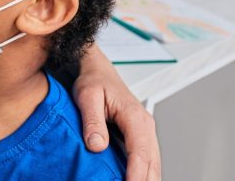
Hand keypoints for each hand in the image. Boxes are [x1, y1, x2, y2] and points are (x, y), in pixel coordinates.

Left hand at [73, 44, 160, 180]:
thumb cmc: (93, 81)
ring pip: (152, 164)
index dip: (136, 175)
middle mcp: (145, 126)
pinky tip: (130, 180)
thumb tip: (97, 145)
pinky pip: (145, 160)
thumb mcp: (87, 96)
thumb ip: (92, 121)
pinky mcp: (138, 137)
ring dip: (144, 178)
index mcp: (135, 117)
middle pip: (152, 164)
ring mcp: (145, 132)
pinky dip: (141, 173)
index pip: (141, 153)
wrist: (96, 70)